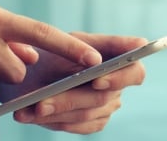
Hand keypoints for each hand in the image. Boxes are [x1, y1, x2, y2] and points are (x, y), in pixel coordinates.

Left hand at [0, 33, 146, 133]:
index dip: (120, 77)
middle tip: (43, 103)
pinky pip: (79, 126)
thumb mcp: (59, 40)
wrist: (33, 69)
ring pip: (86, 114)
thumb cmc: (49, 49)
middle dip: (70, 99)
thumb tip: (92, 59)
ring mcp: (108, 103)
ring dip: (56, 111)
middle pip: (102, 97)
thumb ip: (76, 47)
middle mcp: (116, 81)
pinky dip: (54, 120)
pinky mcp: (95, 120)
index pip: (135, 70)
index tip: (98, 79)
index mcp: (114, 55)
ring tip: (31, 109)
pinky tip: (31, 115)